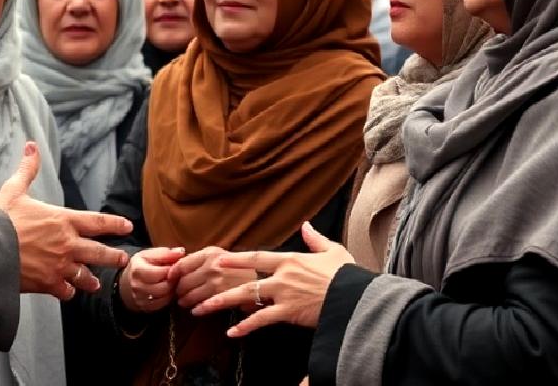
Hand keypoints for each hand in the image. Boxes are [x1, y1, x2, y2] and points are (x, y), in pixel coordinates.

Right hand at [0, 142, 132, 300]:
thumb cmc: (2, 219)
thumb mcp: (15, 190)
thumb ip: (28, 170)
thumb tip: (31, 147)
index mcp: (63, 220)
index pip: (98, 221)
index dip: (115, 224)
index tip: (127, 226)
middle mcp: (67, 244)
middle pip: (99, 252)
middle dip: (113, 256)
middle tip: (122, 259)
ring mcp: (60, 266)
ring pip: (85, 275)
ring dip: (91, 280)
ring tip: (95, 284)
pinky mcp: (48, 283)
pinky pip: (65, 291)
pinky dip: (68, 291)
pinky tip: (68, 292)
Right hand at [119, 246, 184, 313]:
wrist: (130, 279)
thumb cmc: (143, 264)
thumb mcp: (151, 254)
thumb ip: (166, 253)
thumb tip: (181, 252)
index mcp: (137, 269)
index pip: (160, 273)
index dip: (171, 269)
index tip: (175, 266)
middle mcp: (137, 285)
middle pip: (163, 287)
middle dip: (173, 281)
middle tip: (176, 275)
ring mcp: (140, 298)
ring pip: (164, 297)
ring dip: (172, 290)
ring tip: (172, 282)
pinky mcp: (144, 307)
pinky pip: (162, 305)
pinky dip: (168, 298)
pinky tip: (168, 290)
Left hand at [167, 246, 255, 308]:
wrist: (262, 277)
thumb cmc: (236, 266)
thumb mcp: (219, 255)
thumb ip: (199, 259)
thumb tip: (174, 266)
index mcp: (209, 253)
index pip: (181, 264)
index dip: (172, 275)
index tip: (169, 281)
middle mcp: (213, 265)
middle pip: (184, 281)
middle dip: (178, 291)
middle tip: (177, 295)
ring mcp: (219, 281)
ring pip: (191, 294)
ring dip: (185, 301)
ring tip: (184, 303)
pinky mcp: (225, 296)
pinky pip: (205, 305)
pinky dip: (198, 309)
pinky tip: (195, 310)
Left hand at [190, 222, 354, 334]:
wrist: (357, 296)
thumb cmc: (347, 275)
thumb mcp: (333, 251)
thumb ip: (315, 239)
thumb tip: (307, 225)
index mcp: (290, 259)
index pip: (256, 257)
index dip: (236, 257)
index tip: (218, 258)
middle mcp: (282, 275)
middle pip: (245, 278)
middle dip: (220, 282)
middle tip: (200, 287)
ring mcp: (284, 294)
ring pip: (246, 297)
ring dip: (223, 303)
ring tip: (203, 308)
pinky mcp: (289, 312)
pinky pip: (261, 320)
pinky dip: (245, 326)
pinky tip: (231, 332)